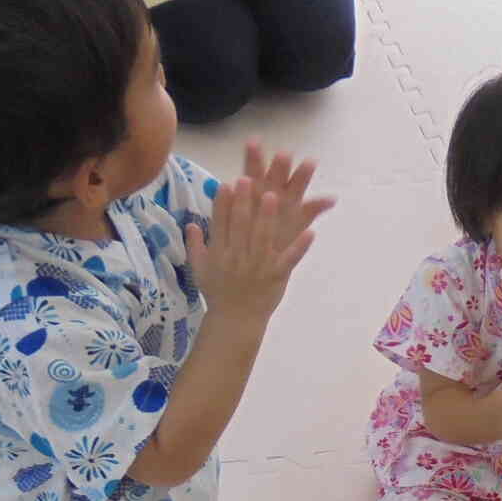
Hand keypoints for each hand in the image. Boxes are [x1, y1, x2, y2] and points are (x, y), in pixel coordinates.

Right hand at [186, 139, 333, 321]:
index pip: (220, 224)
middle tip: (249, 179)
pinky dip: (300, 247)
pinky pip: (289, 260)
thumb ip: (195, 245)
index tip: (227, 184)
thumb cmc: (217, 292)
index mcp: (219, 253)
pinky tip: (311, 232)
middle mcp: (237, 258)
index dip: (223, 204)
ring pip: (263, 239)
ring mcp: (258, 267)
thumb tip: (190, 223)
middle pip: (241, 226)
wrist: (233, 321)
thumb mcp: (199, 269)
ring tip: (274, 196)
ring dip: (268, 218)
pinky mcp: (276, 277)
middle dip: (244, 203)